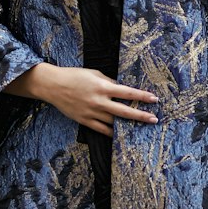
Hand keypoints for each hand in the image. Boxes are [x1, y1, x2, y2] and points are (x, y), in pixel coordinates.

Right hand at [8, 64, 157, 137]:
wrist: (53, 85)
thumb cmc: (74, 76)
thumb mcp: (94, 74)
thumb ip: (109, 82)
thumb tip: (123, 89)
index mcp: (102, 87)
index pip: (127, 92)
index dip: (142, 96)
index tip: (154, 99)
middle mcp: (98, 101)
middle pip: (124, 111)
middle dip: (141, 115)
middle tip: (154, 119)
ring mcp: (91, 112)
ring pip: (114, 122)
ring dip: (128, 125)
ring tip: (140, 127)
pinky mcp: (84, 120)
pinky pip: (102, 129)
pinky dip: (112, 132)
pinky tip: (121, 134)